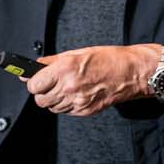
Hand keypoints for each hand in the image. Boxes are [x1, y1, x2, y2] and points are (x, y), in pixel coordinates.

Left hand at [26, 44, 160, 116]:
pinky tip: (75, 93)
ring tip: (65, 87)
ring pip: (52, 107)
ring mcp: (77, 101)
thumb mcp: (77, 53)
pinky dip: (66, 104)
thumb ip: (52, 61)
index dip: (33, 82)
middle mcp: (69, 87)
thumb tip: (35, 66)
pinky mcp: (84, 111)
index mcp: (65, 69)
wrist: (130, 73)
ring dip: (54, 99)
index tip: (36, 79)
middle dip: (42, 92)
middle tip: (50, 84)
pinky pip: (65, 111)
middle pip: (40, 99)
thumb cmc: (107, 59)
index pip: (34, 85)